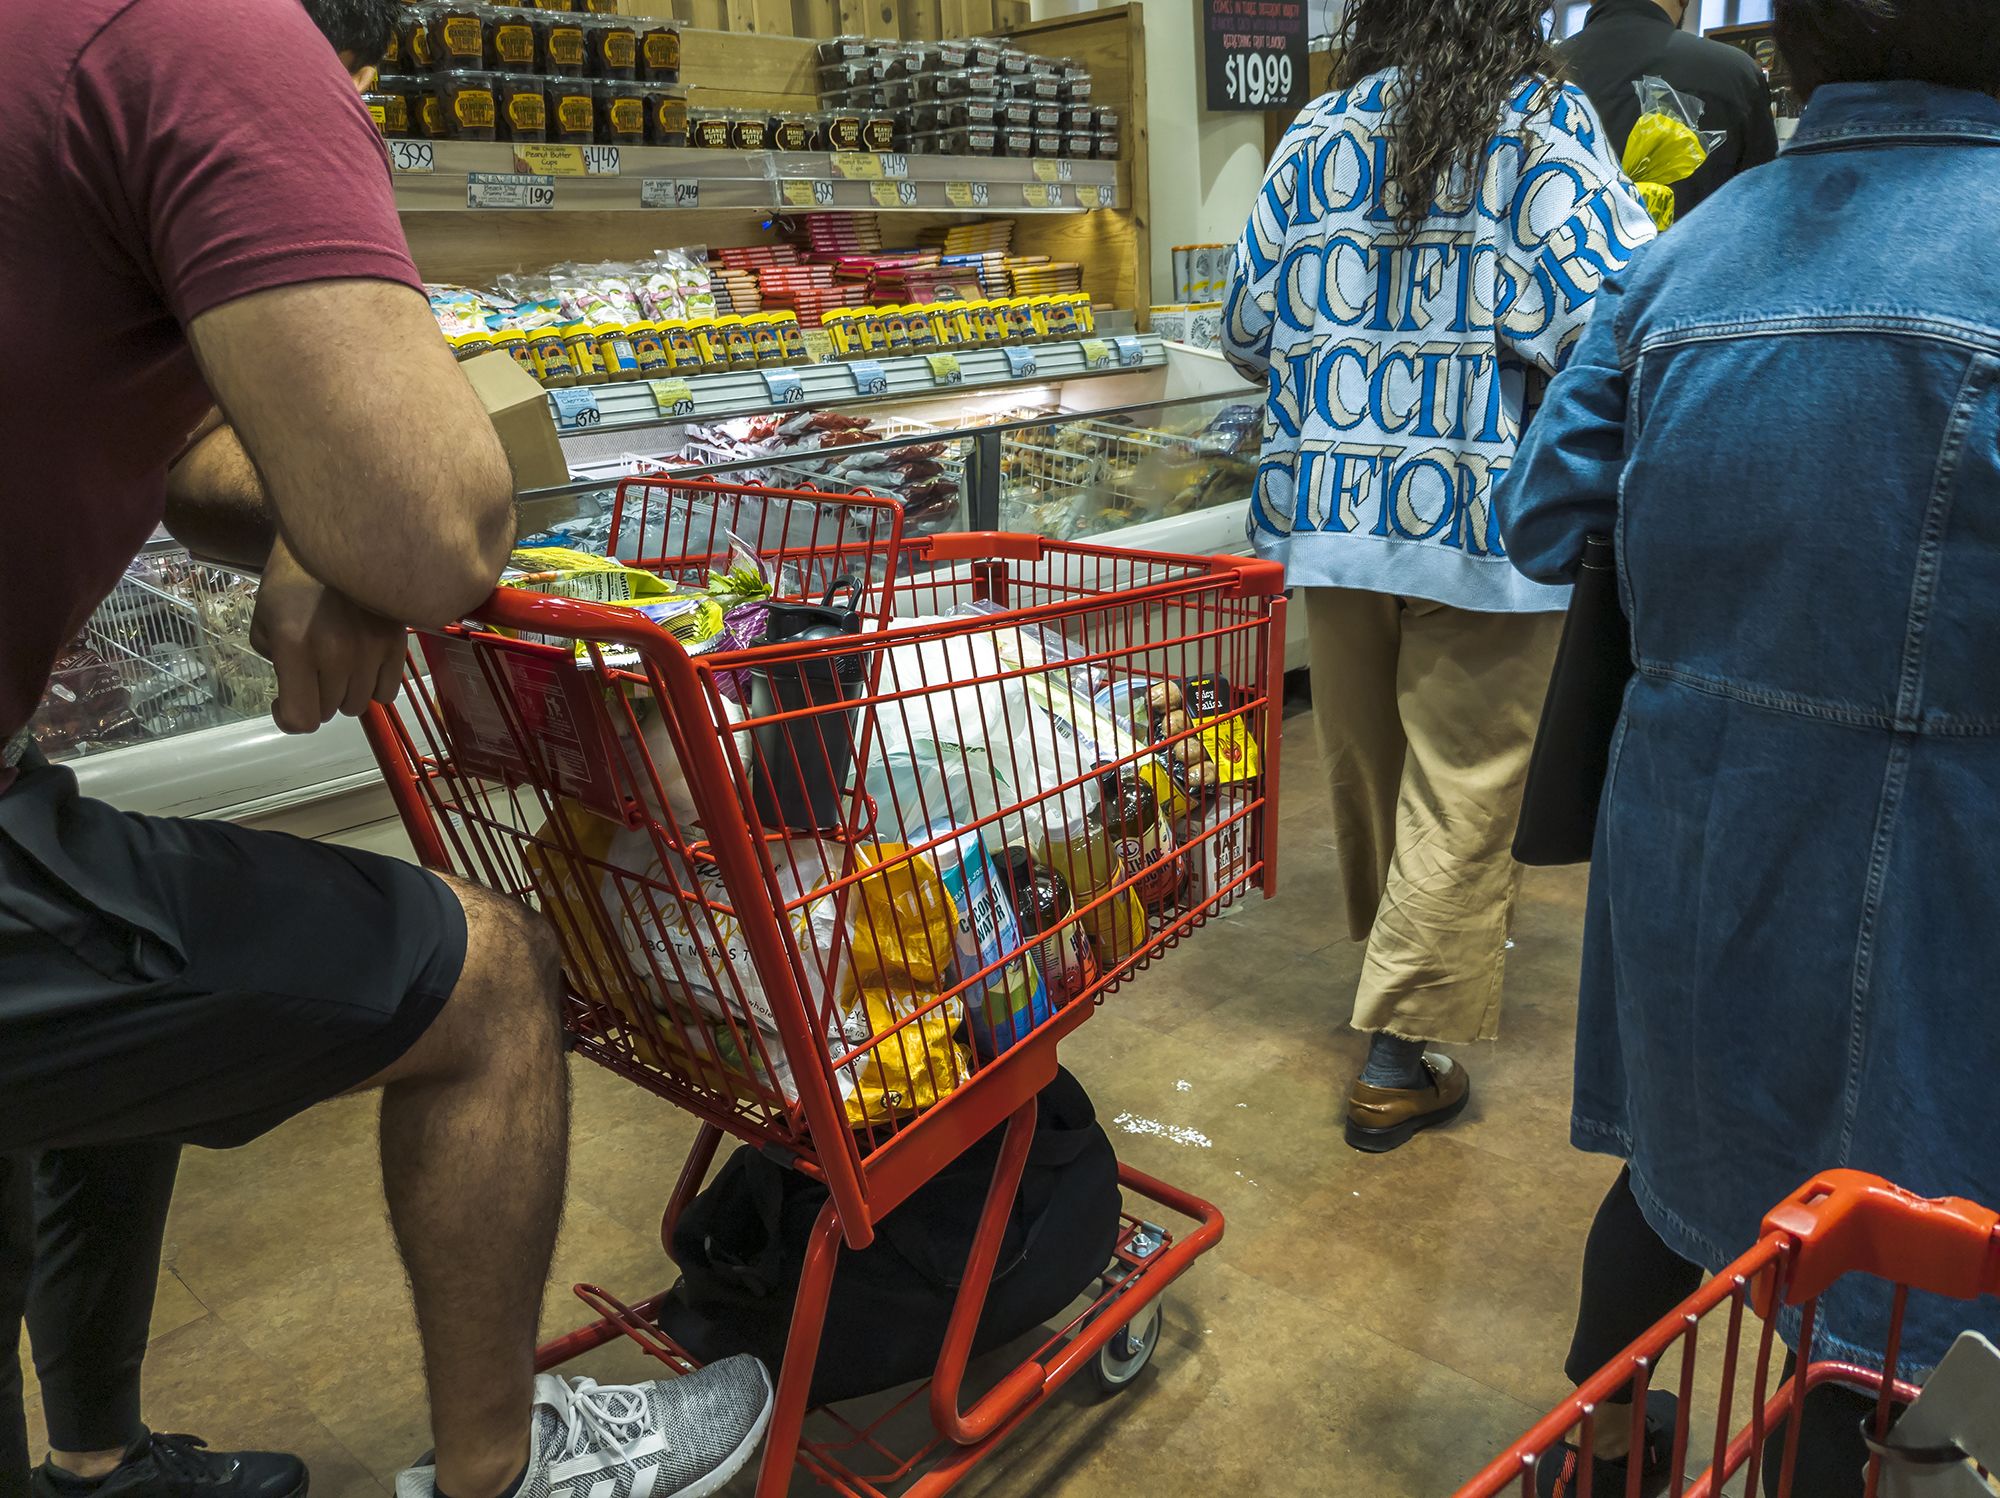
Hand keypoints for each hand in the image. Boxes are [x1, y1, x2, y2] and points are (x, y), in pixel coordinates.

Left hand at [249, 539, 408, 733]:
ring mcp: (371, 649)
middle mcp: (337, 652)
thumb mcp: (264, 622)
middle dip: (315, 698)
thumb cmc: (291, 581)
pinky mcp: (397, 643)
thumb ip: (277, 663)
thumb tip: (296, 691)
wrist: (338, 540)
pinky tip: (363, 666)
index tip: (282, 701)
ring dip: (344, 693)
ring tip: (338, 667)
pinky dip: (373, 685)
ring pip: (359, 704)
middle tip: (311, 674)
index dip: (287, 718)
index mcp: (296, 646)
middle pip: (329, 711)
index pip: (301, 718)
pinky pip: (388, 691)